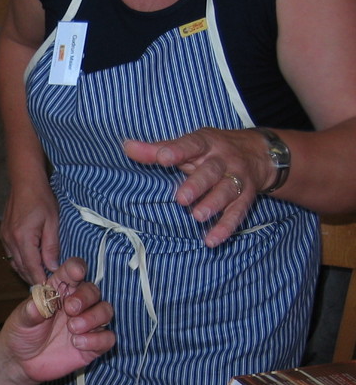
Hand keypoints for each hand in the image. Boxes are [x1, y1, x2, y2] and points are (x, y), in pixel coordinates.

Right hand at [0, 180, 60, 283]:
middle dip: (34, 280)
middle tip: (47, 290)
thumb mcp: (53, 222)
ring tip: (40, 279)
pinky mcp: (3, 235)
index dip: (40, 281)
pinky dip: (20, 262)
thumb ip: (51, 247)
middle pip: (22, 268)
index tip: (49, 292)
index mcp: (23, 239)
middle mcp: (10, 241)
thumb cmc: (41, 199)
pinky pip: (11, 255)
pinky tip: (30, 263)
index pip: (32, 268)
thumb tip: (53, 267)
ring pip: (15, 263)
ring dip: (27, 272)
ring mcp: (4, 238)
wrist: (24, 182)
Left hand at [0, 257, 113, 383]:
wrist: (21, 362)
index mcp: (59, 290)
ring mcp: (86, 324)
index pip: (73, 272)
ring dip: (93, 318)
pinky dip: (97, 339)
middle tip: (70, 309)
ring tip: (72, 329)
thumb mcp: (20, 321)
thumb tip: (36, 305)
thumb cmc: (21, 333)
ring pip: (106, 311)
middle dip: (85, 297)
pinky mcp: (92, 345)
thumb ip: (29, 312)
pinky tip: (78, 343)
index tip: (75, 274)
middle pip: (93, 291)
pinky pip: (108, 338)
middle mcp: (76, 304)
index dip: (77, 269)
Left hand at [123, 127, 274, 247]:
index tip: (163, 157)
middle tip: (181, 198)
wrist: (257, 153)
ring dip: (213, 204)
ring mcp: (237, 179)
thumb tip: (126, 147)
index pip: (191, 144)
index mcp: (205, 144)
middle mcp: (223, 160)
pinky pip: (237, 213)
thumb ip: (156, 149)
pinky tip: (212, 240)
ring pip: (227, 191)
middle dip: (198, 184)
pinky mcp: (246, 197)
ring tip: (198, 216)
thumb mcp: (188, 145)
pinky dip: (226, 227)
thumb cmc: (210, 151)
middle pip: (211, 171)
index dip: (178, 150)